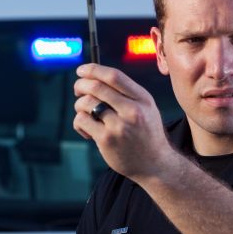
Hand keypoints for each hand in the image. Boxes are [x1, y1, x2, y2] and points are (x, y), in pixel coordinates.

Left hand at [73, 63, 175, 181]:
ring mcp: (119, 126)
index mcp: (143, 98)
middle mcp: (132, 110)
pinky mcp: (107, 140)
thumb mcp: (146, 108)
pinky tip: (87, 130)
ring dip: (79, 105)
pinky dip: (79, 123)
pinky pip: (82, 121)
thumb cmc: (145, 133)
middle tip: (77, 90)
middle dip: (80, 85)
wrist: (154, 164)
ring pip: (86, 103)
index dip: (93, 69)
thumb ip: (126, 93)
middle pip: (96, 87)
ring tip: (85, 114)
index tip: (81, 70)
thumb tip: (94, 77)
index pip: (114, 76)